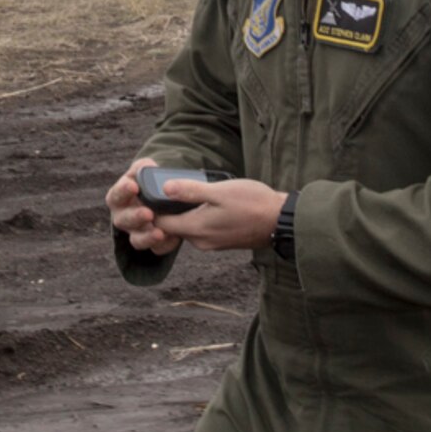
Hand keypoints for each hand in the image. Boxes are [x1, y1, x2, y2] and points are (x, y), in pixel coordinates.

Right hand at [106, 157, 180, 254]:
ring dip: (147, 237)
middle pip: (123, 221)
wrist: (160, 197)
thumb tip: (150, 167)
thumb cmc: (146, 182)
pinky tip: (175, 238)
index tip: (133, 186)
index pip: (116, 195)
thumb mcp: (144, 170)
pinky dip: (165, 245)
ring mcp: (136, 233)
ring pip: (137, 240)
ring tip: (160, 233)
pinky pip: (156, 249)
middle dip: (135, 217)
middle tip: (148, 213)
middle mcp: (123, 218)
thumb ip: (144, 167)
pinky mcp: (151, 243)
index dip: (123, 191)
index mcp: (118, 198)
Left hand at [153, 176, 287, 252]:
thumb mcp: (220, 191)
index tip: (150, 192)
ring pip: (187, 228)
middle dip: (165, 210)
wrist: (281, 221)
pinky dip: (196, 218)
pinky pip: (200, 230)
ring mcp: (212, 243)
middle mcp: (200, 241)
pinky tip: (204, 203)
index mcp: (196, 228)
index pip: (160, 223)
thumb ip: (191, 191)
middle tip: (163, 188)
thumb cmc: (253, 203)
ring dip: (182, 213)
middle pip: (172, 227)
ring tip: (183, 193)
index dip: (151, 209)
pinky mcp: (222, 242)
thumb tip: (164, 188)